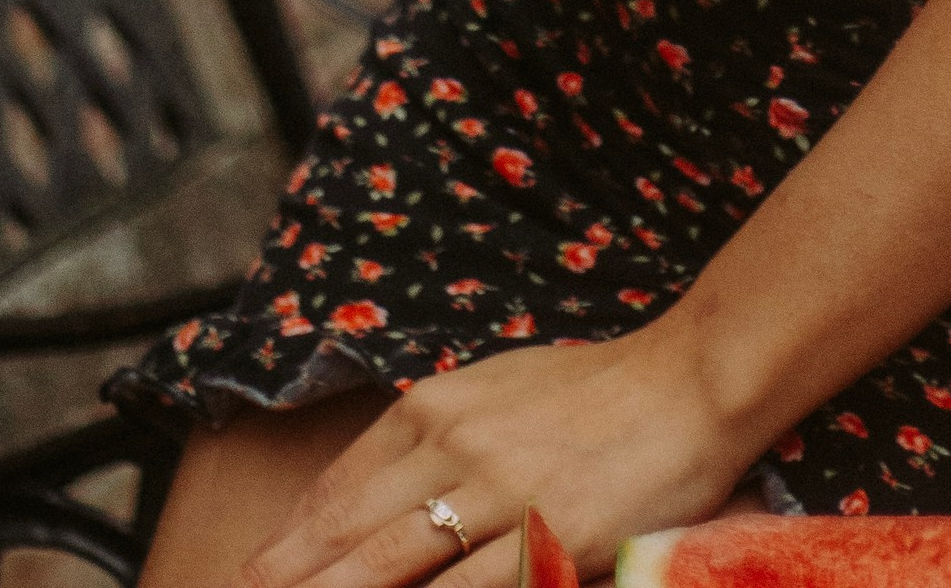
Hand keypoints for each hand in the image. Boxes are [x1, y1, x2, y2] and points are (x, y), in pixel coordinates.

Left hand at [234, 318, 750, 587]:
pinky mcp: (544, 534)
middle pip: (349, 531)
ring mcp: (497, 491)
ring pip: (390, 562)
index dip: (293, 539)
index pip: (342, 484)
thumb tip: (378, 494)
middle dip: (292, 575)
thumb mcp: (503, 391)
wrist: (692, 381)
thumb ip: (441, 437)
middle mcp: (455, 443)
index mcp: (440, 406)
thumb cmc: (602, 392)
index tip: (257, 572)